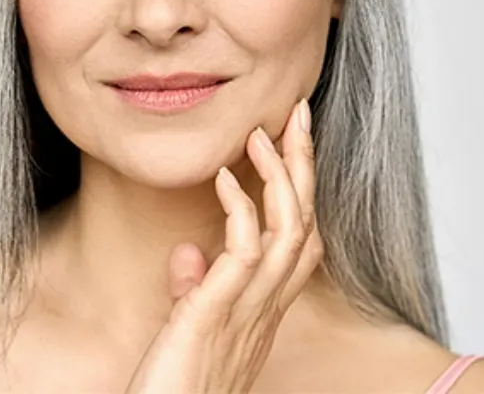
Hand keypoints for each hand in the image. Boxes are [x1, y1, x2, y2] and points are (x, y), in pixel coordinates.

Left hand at [124, 98, 322, 393]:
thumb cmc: (177, 381)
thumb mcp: (192, 328)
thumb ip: (196, 289)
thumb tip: (190, 251)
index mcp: (264, 306)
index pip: (301, 238)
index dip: (303, 188)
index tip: (292, 144)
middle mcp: (267, 307)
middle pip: (306, 223)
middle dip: (305, 165)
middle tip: (298, 115)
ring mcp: (248, 312)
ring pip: (290, 231)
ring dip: (281, 176)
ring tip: (263, 133)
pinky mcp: (216, 316)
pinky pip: (244, 253)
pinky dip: (240, 210)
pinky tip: (223, 178)